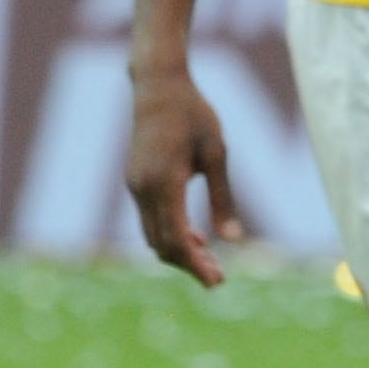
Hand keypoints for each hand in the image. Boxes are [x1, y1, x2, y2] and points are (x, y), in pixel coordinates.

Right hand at [122, 64, 241, 285]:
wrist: (158, 85)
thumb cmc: (193, 114)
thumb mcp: (217, 153)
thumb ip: (223, 198)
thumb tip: (234, 240)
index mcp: (165, 181)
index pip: (177, 239)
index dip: (196, 265)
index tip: (218, 282)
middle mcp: (143, 188)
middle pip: (162, 245)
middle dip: (189, 265)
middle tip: (219, 278)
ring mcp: (135, 185)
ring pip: (153, 236)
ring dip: (179, 253)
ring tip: (210, 260)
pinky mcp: (135, 181)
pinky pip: (149, 220)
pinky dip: (169, 235)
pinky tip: (194, 236)